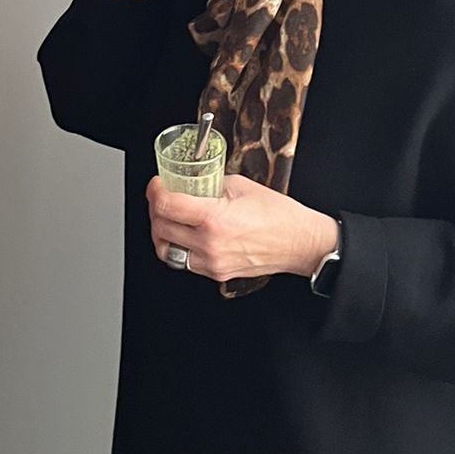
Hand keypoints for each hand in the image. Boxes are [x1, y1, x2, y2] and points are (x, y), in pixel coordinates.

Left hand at [146, 174, 337, 286]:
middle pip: (161, 228)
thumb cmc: (279, 215)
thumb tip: (193, 180)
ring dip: (161, 232)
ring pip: (167, 250)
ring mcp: (212, 262)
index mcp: (214, 218)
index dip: (155, 191)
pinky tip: (184, 235)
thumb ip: (212, 183)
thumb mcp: (241, 186)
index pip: (167, 206)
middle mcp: (209, 244)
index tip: (157, 184)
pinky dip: (178, 248)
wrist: (299, 243)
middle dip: (155, 209)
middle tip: (160, 197)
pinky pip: (185, 262)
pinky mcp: (217, 273)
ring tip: (167, 219)